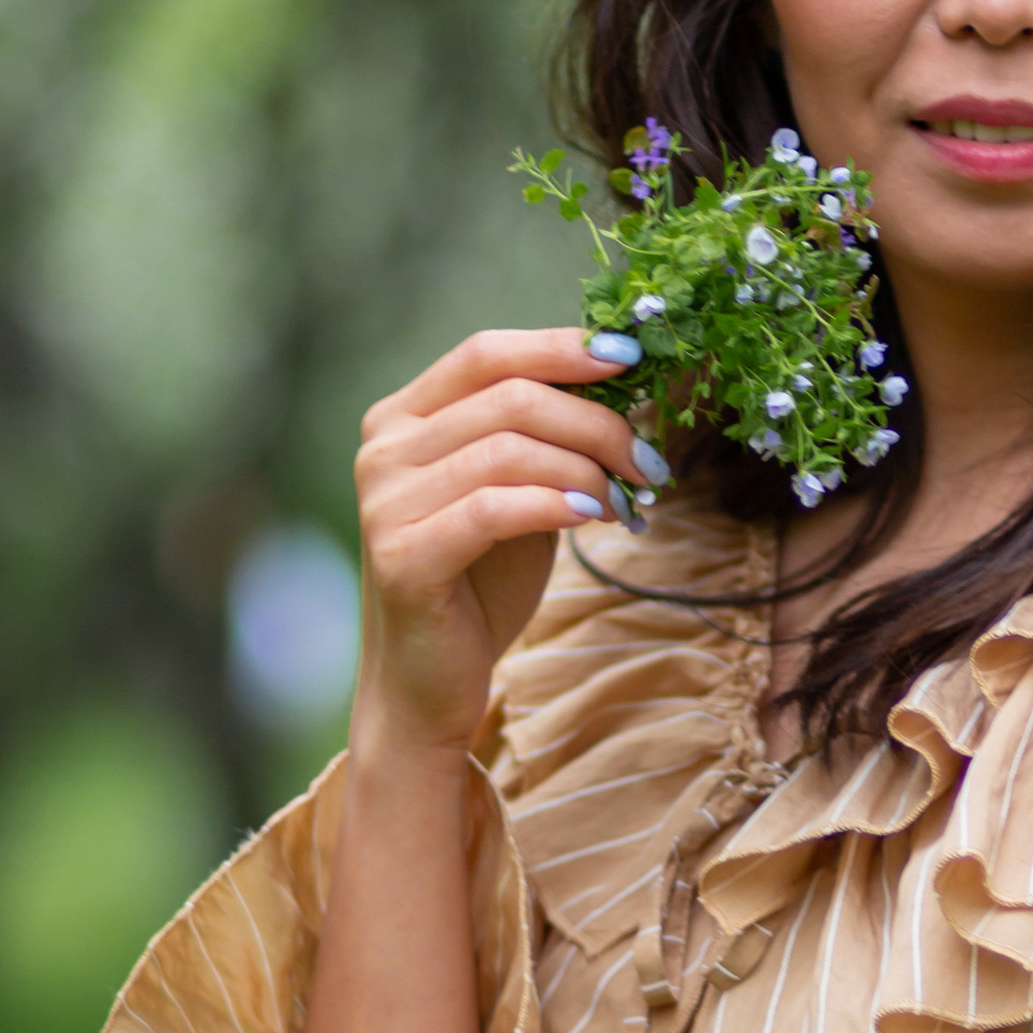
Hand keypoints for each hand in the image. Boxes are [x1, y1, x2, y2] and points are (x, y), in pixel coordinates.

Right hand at [352, 325, 659, 756]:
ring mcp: (384, 502)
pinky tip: (589, 516)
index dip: (562, 349)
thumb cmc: (480, 583)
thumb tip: (628, 386)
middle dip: (597, 423)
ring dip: (586, 469)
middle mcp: (383, 448)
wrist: (429, 683)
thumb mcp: (520, 491)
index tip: (632, 357)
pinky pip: (492, 508)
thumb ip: (548, 439)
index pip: (488, 354)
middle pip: (510, 397)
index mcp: (404, 417)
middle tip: (649, 464)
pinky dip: (551, 504)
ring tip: (624, 503)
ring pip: (507, 448)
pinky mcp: (402, 557)